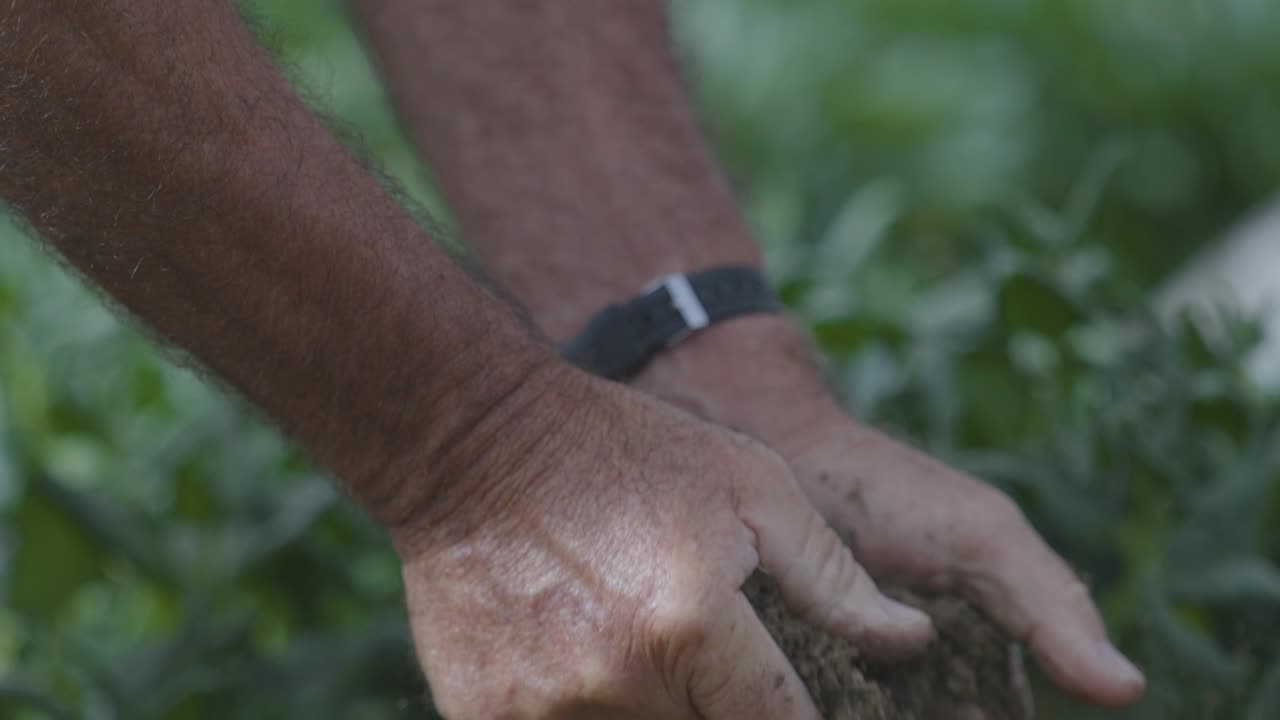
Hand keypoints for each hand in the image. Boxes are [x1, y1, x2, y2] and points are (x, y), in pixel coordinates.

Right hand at [390, 365, 932, 718]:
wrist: (473, 442)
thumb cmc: (625, 453)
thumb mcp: (749, 485)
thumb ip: (831, 576)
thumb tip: (908, 639)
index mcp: (693, 625)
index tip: (803, 708)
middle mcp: (619, 681)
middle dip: (725, 713)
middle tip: (709, 661)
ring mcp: (545, 710)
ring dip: (658, 715)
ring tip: (641, 643)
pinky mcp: (486, 718)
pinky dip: (592, 717)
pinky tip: (586, 662)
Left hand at [633, 315, 1146, 708]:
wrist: (780, 459)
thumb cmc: (890, 494)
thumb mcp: (981, 541)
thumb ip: (1049, 606)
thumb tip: (1128, 689)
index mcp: (977, 653)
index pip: (1003, 719)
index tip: (977, 718)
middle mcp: (920, 679)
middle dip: (943, 719)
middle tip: (920, 709)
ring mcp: (858, 684)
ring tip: (868, 708)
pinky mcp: (801, 678)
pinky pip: (819, 710)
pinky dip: (818, 711)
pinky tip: (806, 710)